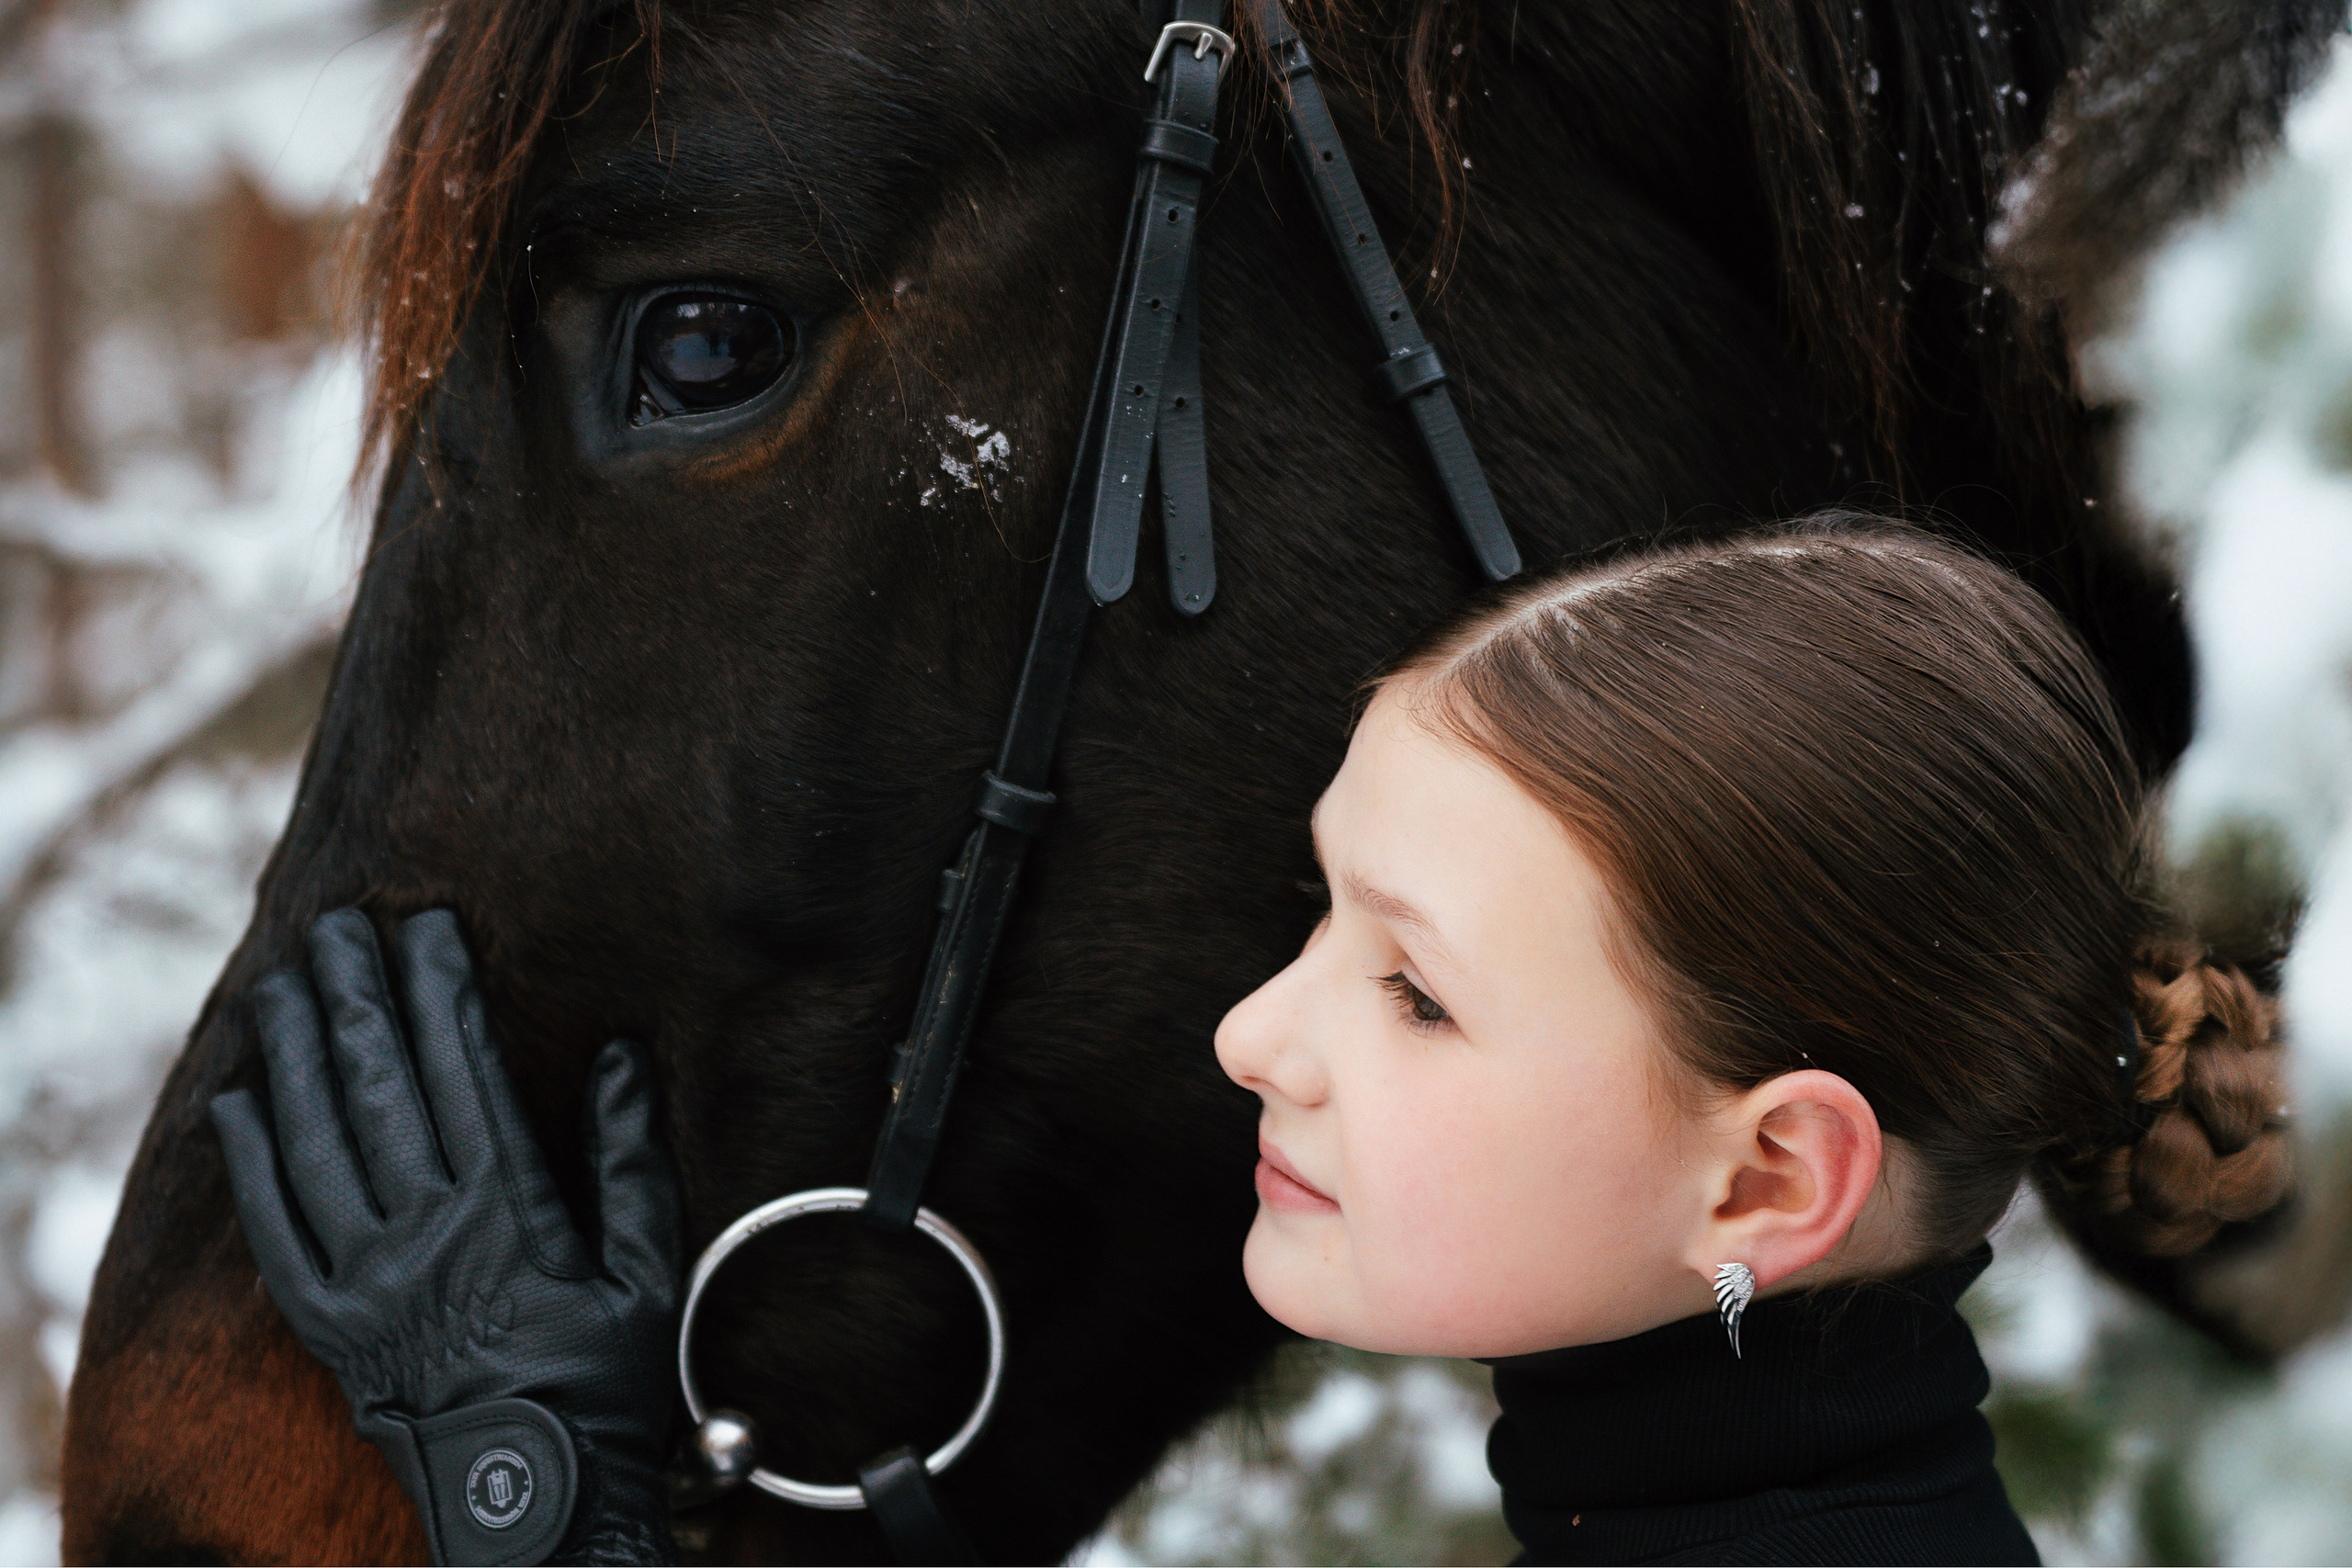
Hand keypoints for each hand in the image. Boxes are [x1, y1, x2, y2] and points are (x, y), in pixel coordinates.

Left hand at [211, 909, 679, 1565]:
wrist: (539, 1507)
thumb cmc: (605, 1387)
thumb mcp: (646, 1270)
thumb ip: (630, 1160)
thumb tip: (621, 1059)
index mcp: (509, 1212)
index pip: (464, 1072)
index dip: (441, 994)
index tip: (429, 930)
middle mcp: (427, 1234)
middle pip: (380, 1089)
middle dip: (358, 997)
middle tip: (340, 926)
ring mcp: (366, 1280)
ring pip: (316, 1143)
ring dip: (295, 1054)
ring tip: (286, 984)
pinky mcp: (326, 1325)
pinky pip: (274, 1228)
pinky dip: (252, 1159)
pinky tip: (241, 1098)